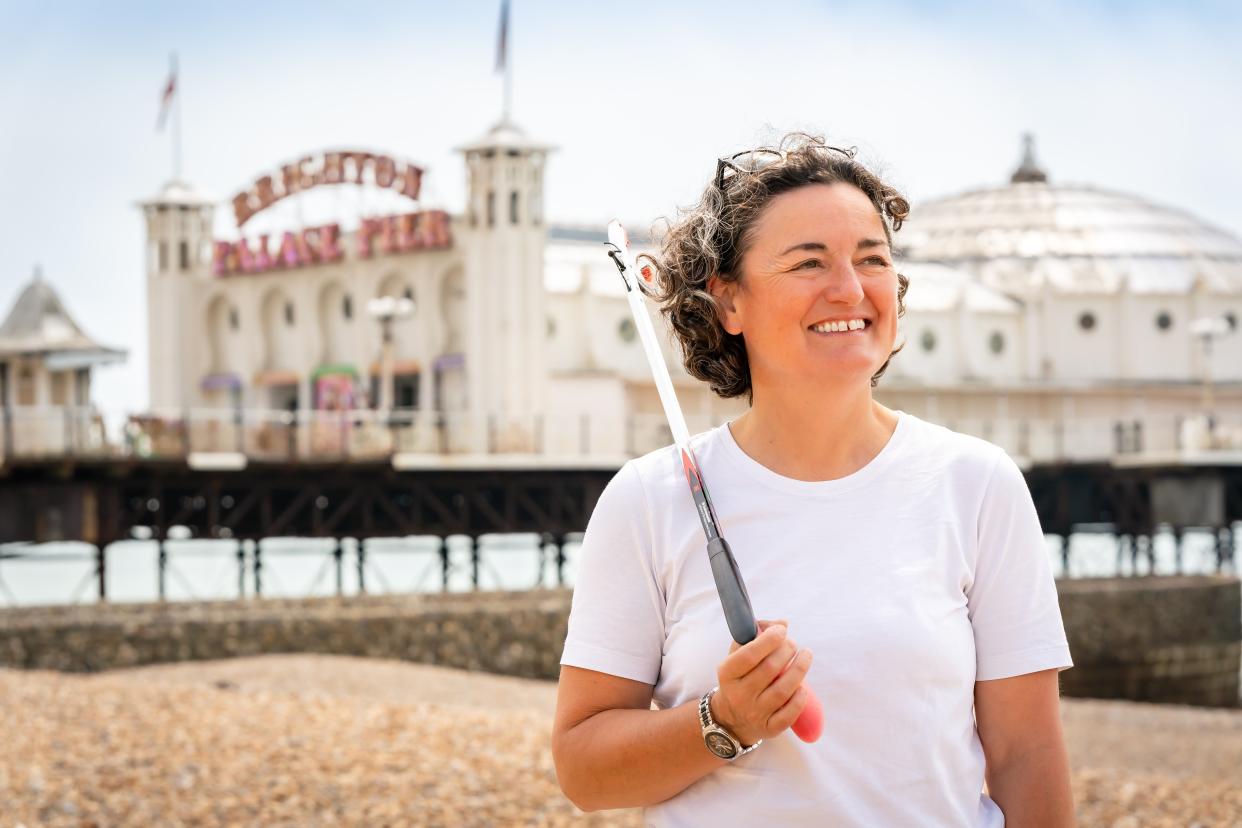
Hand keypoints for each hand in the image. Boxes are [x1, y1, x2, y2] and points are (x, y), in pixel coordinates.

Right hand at [710, 619, 812, 746]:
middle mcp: (739, 694)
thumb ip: (755, 636)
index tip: (782, 630)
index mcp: (727, 673)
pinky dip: (799, 699)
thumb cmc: (738, 679)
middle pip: (770, 670)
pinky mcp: (768, 729)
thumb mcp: (737, 656)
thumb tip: (782, 623)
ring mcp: (754, 713)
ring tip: (806, 655)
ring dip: (799, 669)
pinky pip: (788, 715)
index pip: (749, 655)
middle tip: (793, 643)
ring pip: (782, 691)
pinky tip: (803, 687)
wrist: (730, 719)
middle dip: (787, 651)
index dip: (769, 640)